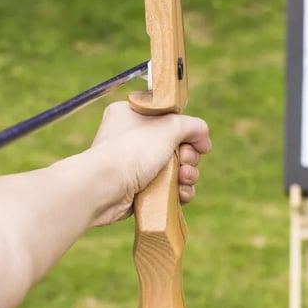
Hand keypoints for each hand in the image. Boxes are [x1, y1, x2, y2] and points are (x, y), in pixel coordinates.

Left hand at [89, 101, 211, 225]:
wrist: (103, 188)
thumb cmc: (131, 151)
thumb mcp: (169, 127)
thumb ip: (193, 126)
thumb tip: (204, 140)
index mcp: (133, 114)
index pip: (169, 117)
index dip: (186, 130)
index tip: (196, 140)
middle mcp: (133, 138)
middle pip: (177, 145)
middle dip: (189, 156)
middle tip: (184, 161)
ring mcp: (135, 165)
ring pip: (176, 168)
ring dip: (187, 175)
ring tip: (183, 178)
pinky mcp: (139, 189)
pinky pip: (168, 188)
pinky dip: (178, 191)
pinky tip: (180, 193)